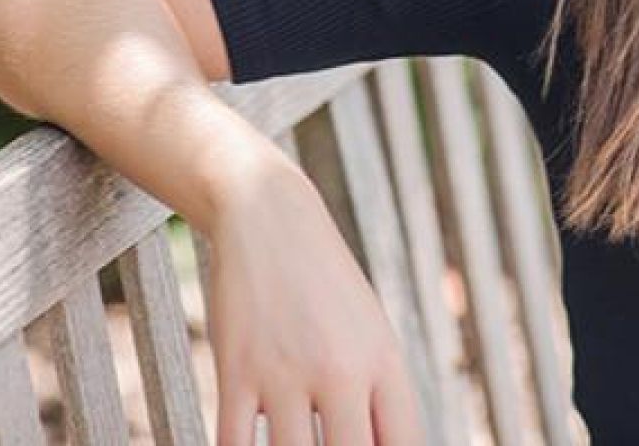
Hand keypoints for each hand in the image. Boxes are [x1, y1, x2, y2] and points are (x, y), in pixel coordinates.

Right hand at [206, 170, 425, 445]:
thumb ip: (378, 399)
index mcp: (383, 362)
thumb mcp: (369, 332)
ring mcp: (286, 371)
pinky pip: (233, 445)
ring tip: (292, 440)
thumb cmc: (324, 286)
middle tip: (324, 445)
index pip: (404, 444)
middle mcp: (341, 370)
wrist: (268, 216)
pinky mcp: (237, 369)